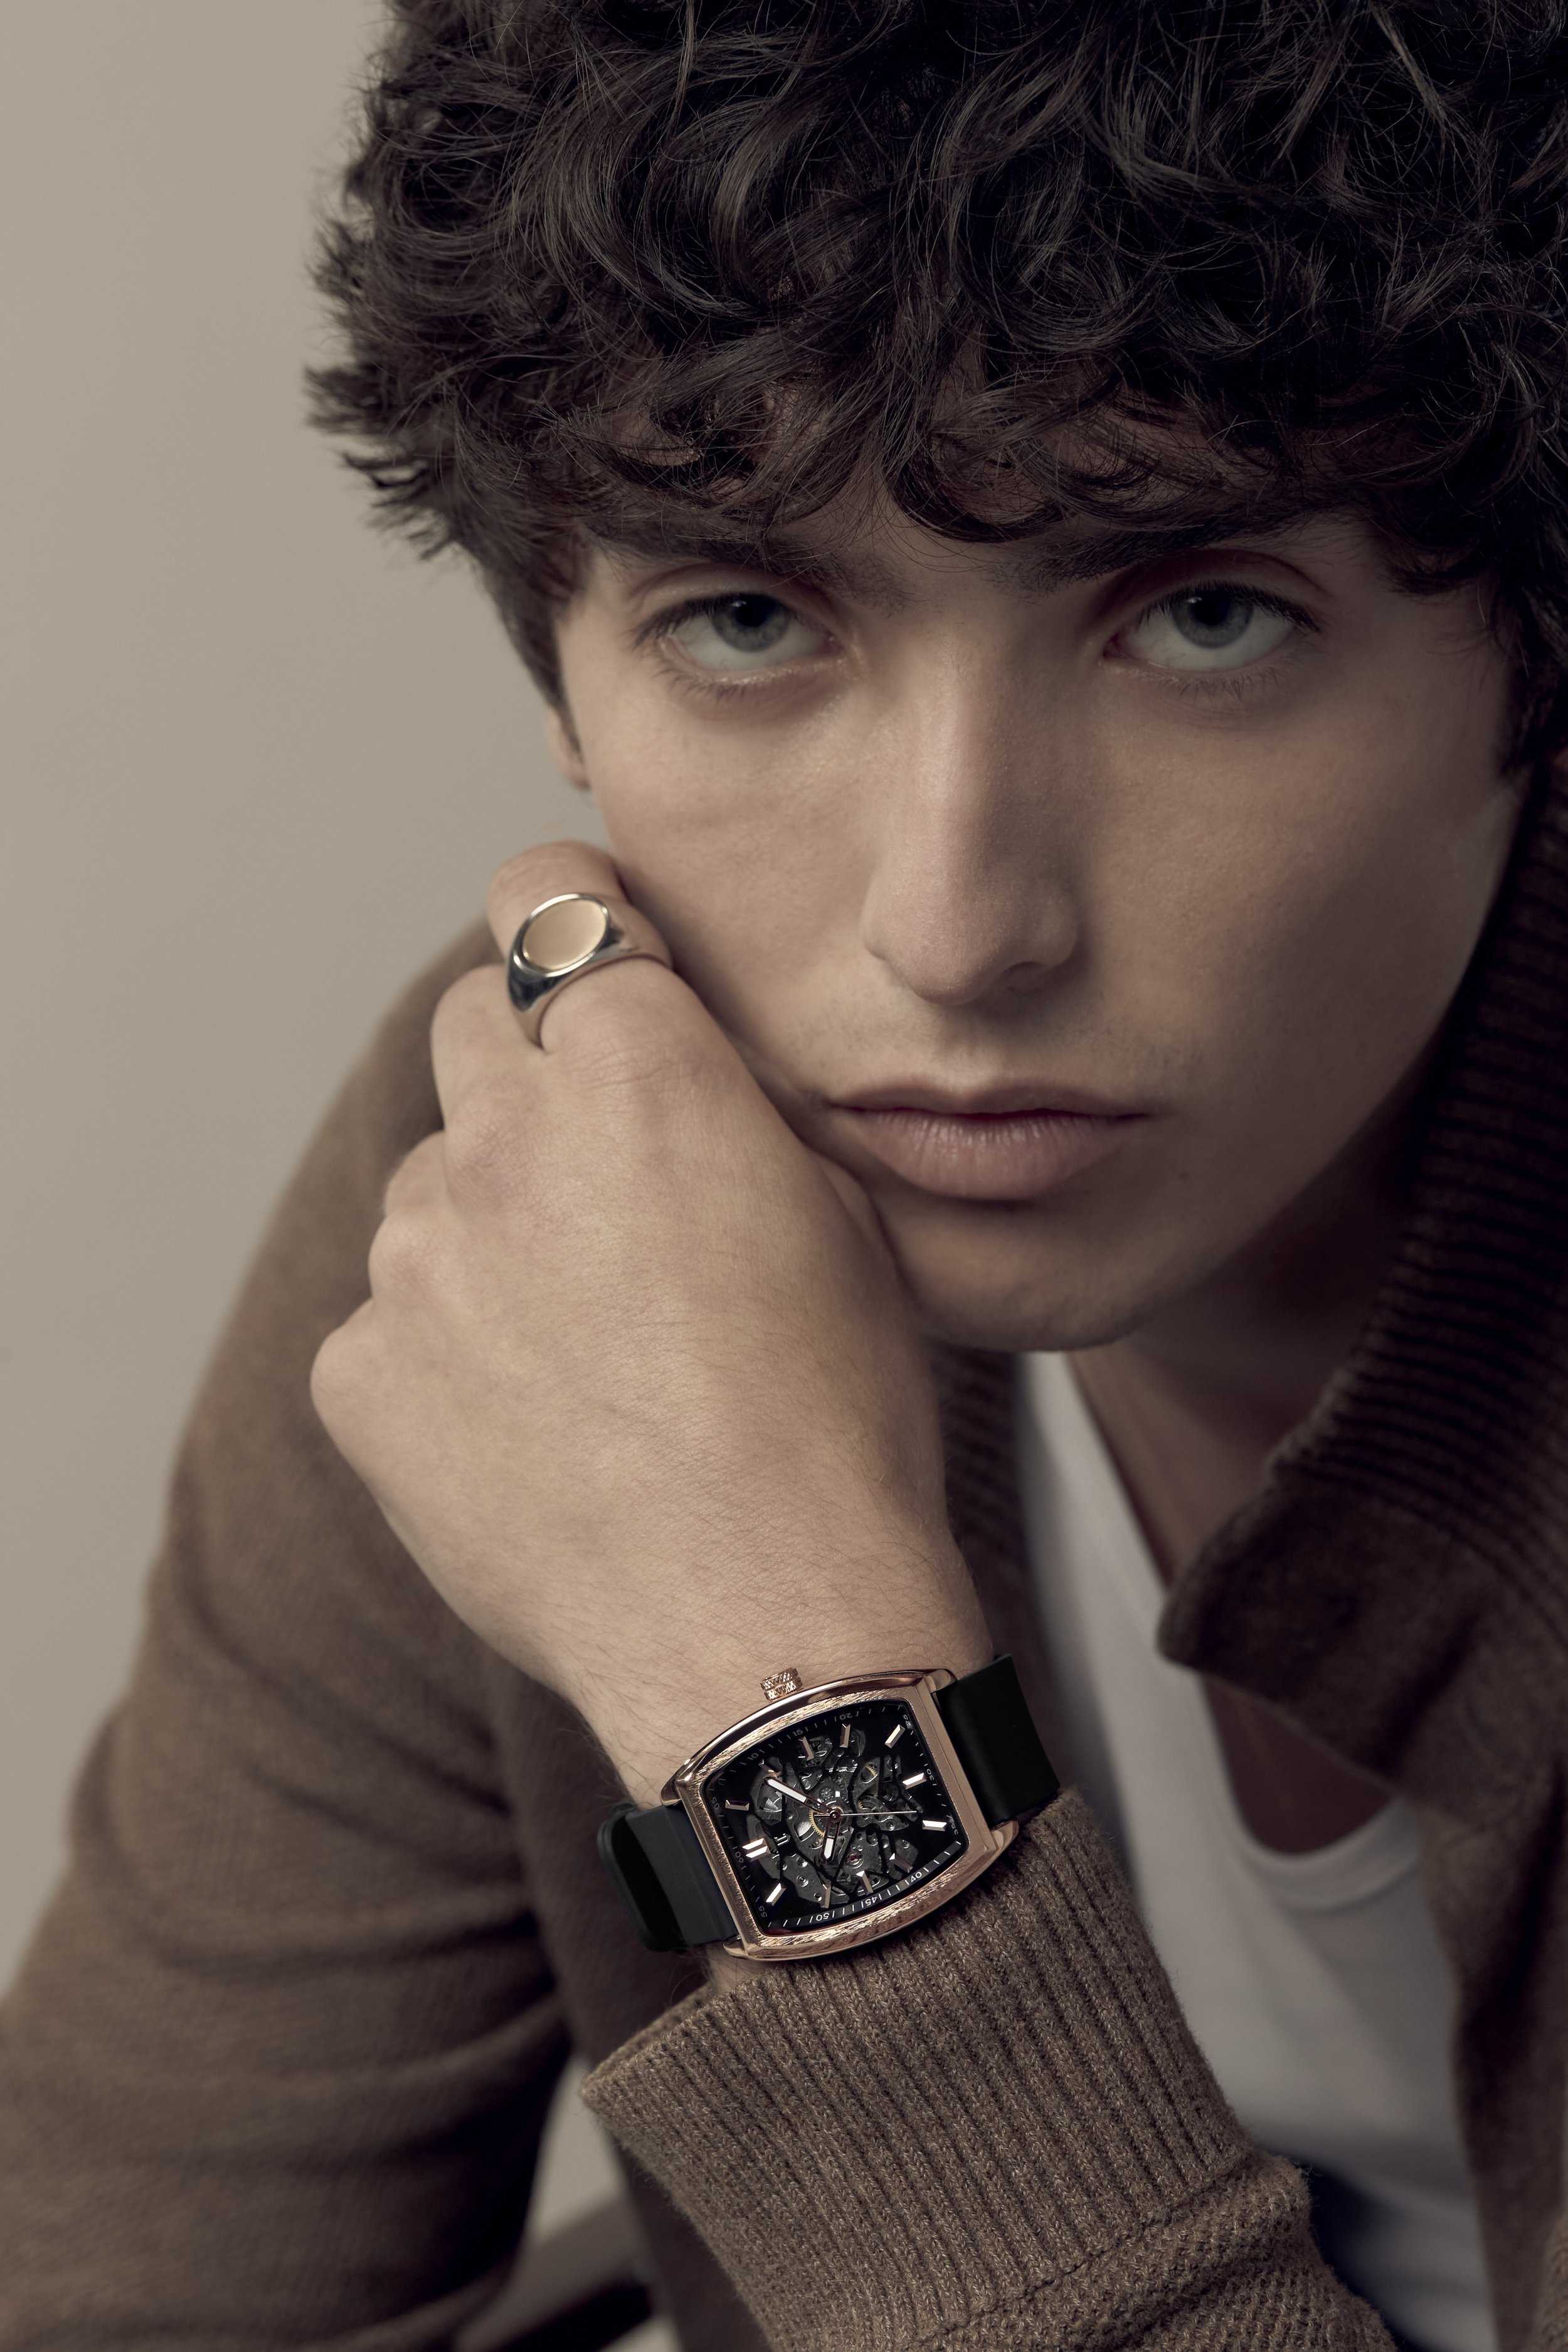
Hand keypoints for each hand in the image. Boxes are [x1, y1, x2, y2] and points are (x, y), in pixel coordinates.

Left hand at [312, 844, 989, 1803]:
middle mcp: (507, 1135)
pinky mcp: (361, 1373)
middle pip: (467, 1029)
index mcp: (643, 1070)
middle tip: (597, 1172)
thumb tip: (686, 1077)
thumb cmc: (838, 1428)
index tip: (586, 964)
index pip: (549, 898)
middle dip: (523, 1071)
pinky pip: (389, 1322)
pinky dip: (442, 1355)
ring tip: (583, 1345)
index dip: (569, 922)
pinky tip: (531, 1430)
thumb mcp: (842, 1223)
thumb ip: (737, 1114)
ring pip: (429, 1187)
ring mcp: (418, 1257)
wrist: (766, 1622)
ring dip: (486, 1228)